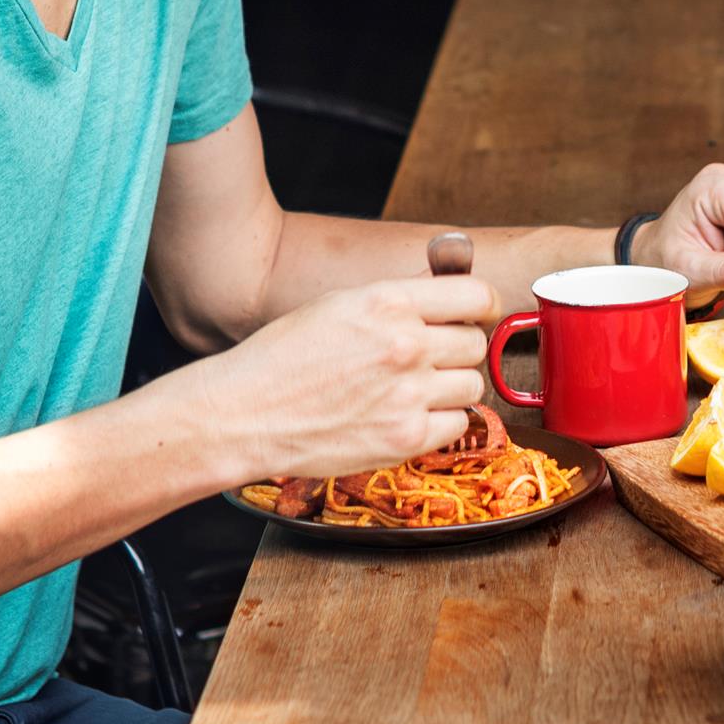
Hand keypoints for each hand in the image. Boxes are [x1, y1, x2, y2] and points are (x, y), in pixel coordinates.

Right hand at [211, 275, 496, 479]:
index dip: (482, 307)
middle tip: (427, 361)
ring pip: (473, 386)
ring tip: (412, 391)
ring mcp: (408, 394)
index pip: (477, 294)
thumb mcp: (340, 304)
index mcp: (388, 302)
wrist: (241, 415)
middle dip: (457, 352)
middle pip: (475, 344)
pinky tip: (406, 416)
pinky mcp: (405, 438)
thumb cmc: (282, 358)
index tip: (478, 316)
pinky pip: (457, 425)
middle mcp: (405, 344)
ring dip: (451, 389)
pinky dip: (439, 423)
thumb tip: (449, 285)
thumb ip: (401, 297)